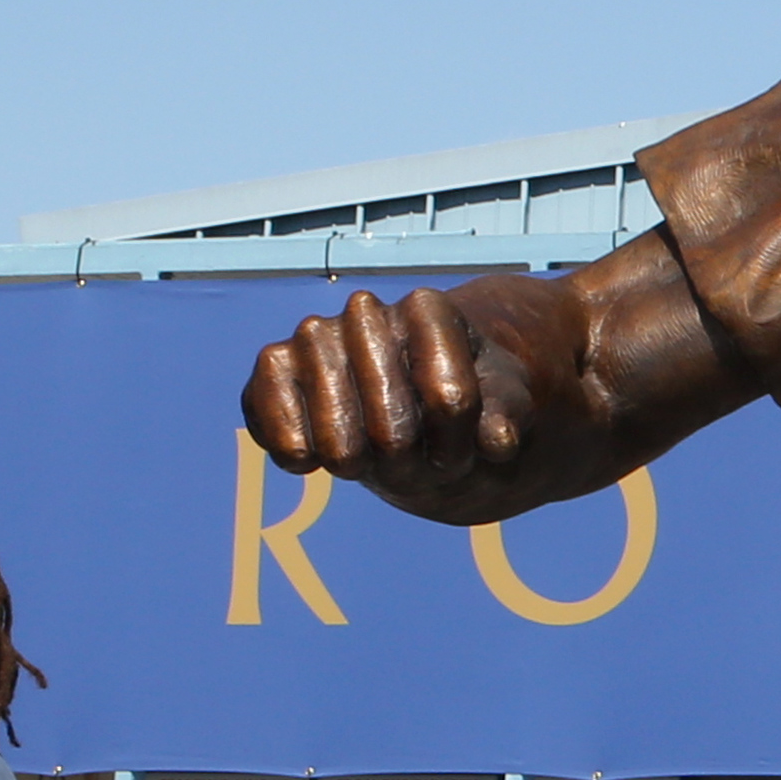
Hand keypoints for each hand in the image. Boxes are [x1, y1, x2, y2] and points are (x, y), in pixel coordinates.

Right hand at [242, 287, 539, 523]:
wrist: (412, 397)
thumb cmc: (465, 398)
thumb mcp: (506, 403)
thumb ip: (509, 416)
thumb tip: (499, 439)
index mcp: (430, 310)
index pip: (450, 401)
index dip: (461, 446)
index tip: (467, 448)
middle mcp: (365, 312)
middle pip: (394, 431)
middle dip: (412, 463)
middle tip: (416, 459)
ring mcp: (314, 336)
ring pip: (340, 441)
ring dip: (362, 469)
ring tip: (369, 459)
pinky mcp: (273, 366)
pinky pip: (271, 420)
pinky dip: (296, 452)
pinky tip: (311, 460)